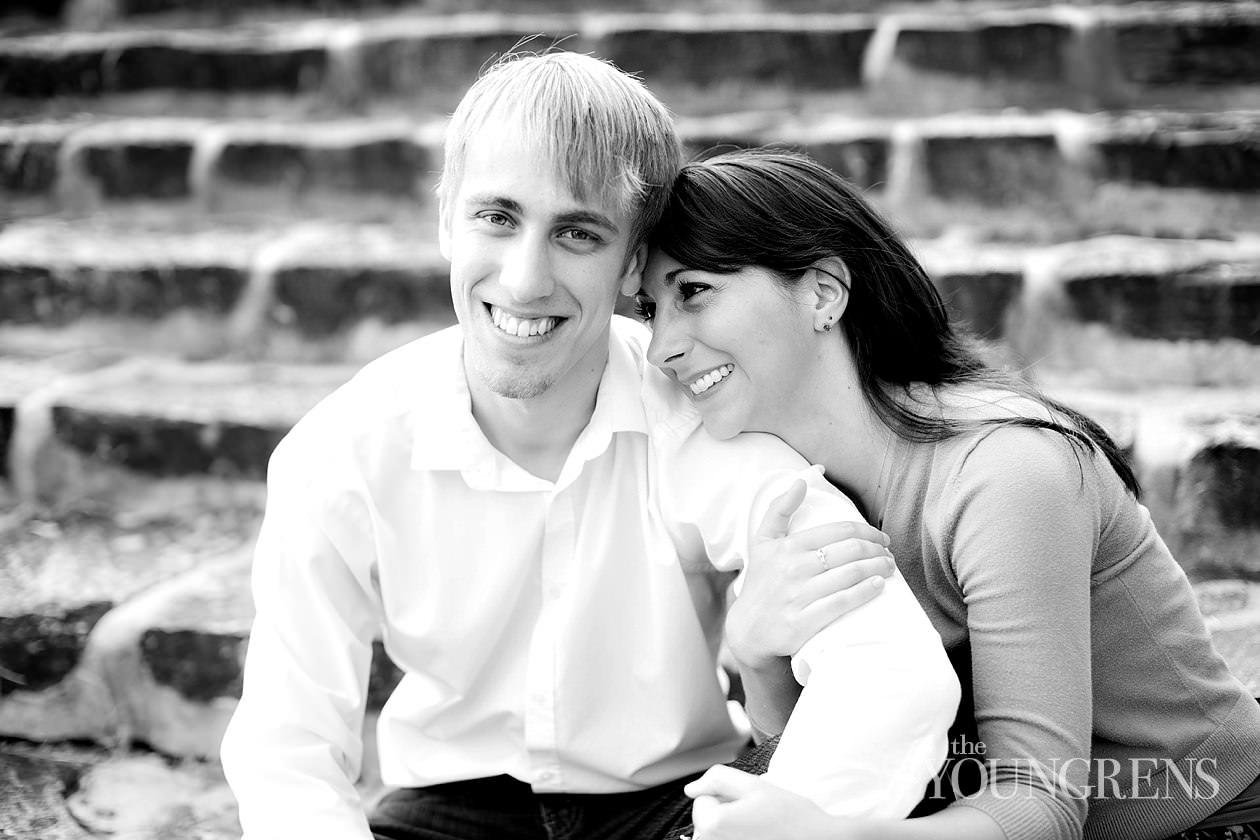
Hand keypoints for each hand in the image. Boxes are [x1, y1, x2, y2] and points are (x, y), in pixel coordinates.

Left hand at [685, 767, 848, 839]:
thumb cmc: (790, 817)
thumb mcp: (753, 784)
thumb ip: (716, 778)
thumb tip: (691, 788)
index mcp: (712, 824)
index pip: (702, 798)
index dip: (725, 793)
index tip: (748, 800)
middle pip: (708, 817)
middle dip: (727, 810)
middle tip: (757, 813)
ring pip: (719, 831)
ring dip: (734, 825)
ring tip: (760, 827)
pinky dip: (740, 837)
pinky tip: (760, 836)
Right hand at [726, 480, 894, 669]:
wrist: (748, 629)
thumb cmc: (761, 581)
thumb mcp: (762, 542)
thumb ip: (779, 509)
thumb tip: (801, 482)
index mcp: (787, 547)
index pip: (839, 531)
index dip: (867, 531)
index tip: (881, 538)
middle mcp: (793, 569)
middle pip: (850, 551)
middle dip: (877, 550)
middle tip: (888, 554)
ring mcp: (798, 596)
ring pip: (850, 575)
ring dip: (878, 569)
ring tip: (888, 567)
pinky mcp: (802, 623)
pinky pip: (841, 603)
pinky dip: (865, 592)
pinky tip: (878, 586)